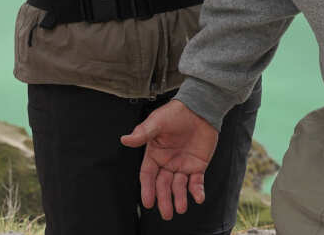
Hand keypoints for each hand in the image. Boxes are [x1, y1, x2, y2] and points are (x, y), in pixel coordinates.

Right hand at [120, 99, 218, 219]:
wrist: (199, 109)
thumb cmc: (174, 113)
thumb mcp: (157, 122)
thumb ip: (142, 133)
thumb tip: (124, 140)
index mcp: (154, 154)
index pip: (148, 175)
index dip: (147, 189)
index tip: (147, 203)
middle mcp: (167, 162)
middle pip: (163, 185)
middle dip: (164, 199)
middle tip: (166, 214)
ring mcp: (183, 165)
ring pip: (179, 187)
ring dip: (179, 198)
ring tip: (180, 209)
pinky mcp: (198, 166)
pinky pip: (197, 182)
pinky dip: (197, 191)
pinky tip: (198, 197)